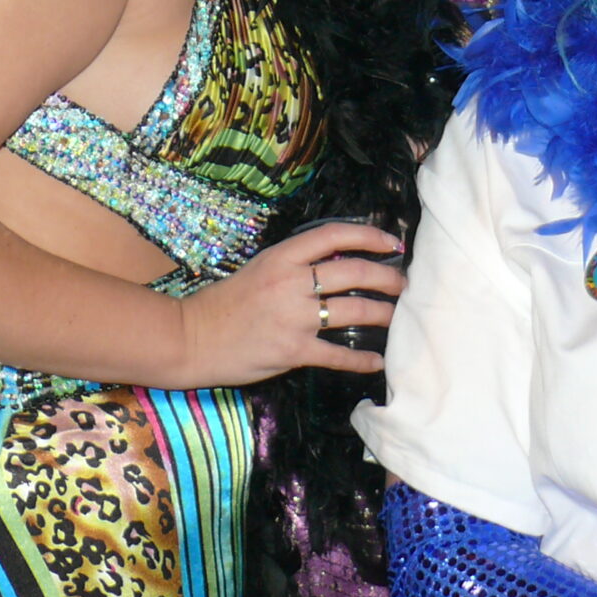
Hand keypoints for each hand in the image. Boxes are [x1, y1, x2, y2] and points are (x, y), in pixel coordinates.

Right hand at [174, 221, 406, 387]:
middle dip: (386, 277)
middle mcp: (292, 283)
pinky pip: (337, 354)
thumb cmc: (223, 303)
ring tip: (400, 316)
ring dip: (382, 313)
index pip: (334, 235)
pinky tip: (378, 361)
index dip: (368, 235)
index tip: (391, 242)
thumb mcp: (259, 269)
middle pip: (354, 272)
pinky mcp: (293, 351)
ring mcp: (294, 318)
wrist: (191, 338)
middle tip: (405, 283)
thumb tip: (334, 265)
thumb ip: (293, 266)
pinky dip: (362, 359)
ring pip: (353, 310)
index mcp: (282, 257)